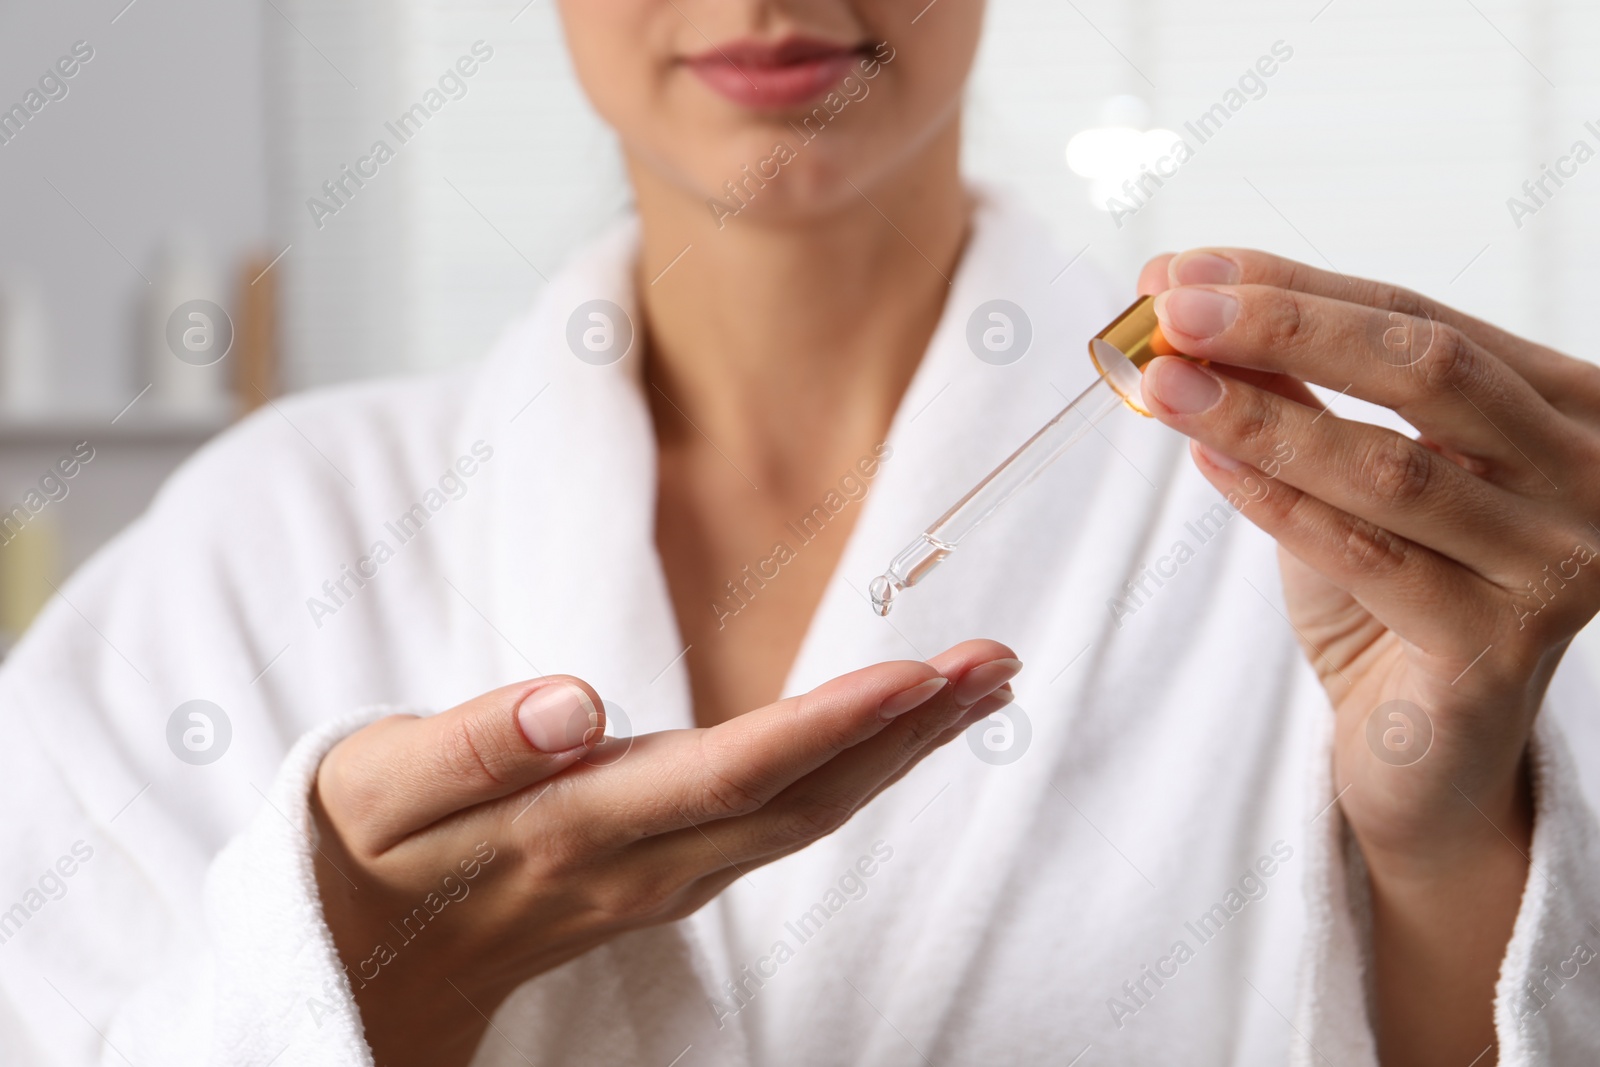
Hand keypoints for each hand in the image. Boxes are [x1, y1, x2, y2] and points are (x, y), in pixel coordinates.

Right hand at [310, 642, 1020, 1066]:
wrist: (358, 973)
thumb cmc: (360, 858)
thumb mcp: (375, 790)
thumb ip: (474, 746)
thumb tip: (579, 702)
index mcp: (579, 830)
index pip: (735, 773)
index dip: (836, 725)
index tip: (924, 673)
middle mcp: (644, 863)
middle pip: (806, 800)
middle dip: (910, 733)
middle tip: (997, 662)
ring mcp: (663, 880)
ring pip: (807, 817)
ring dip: (898, 753)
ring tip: (974, 687)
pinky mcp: (665, 877)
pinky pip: (780, 825)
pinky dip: (850, 774)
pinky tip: (886, 738)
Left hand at [1135, 248, 1599, 1062]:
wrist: (1430, 750)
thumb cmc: (1395, 596)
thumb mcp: (1354, 474)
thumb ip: (1300, 392)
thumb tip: (1191, 301)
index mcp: (1564, 406)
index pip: (1417, 319)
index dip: (1292, 289)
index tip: (1179, 272)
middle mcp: (1589, 476)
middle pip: (1426, 370)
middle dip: (1283, 328)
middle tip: (1168, 310)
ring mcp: (1557, 564)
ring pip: (1390, 466)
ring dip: (1258, 416)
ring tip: (1161, 383)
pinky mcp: (1500, 648)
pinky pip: (1369, 559)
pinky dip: (1278, 503)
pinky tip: (1206, 462)